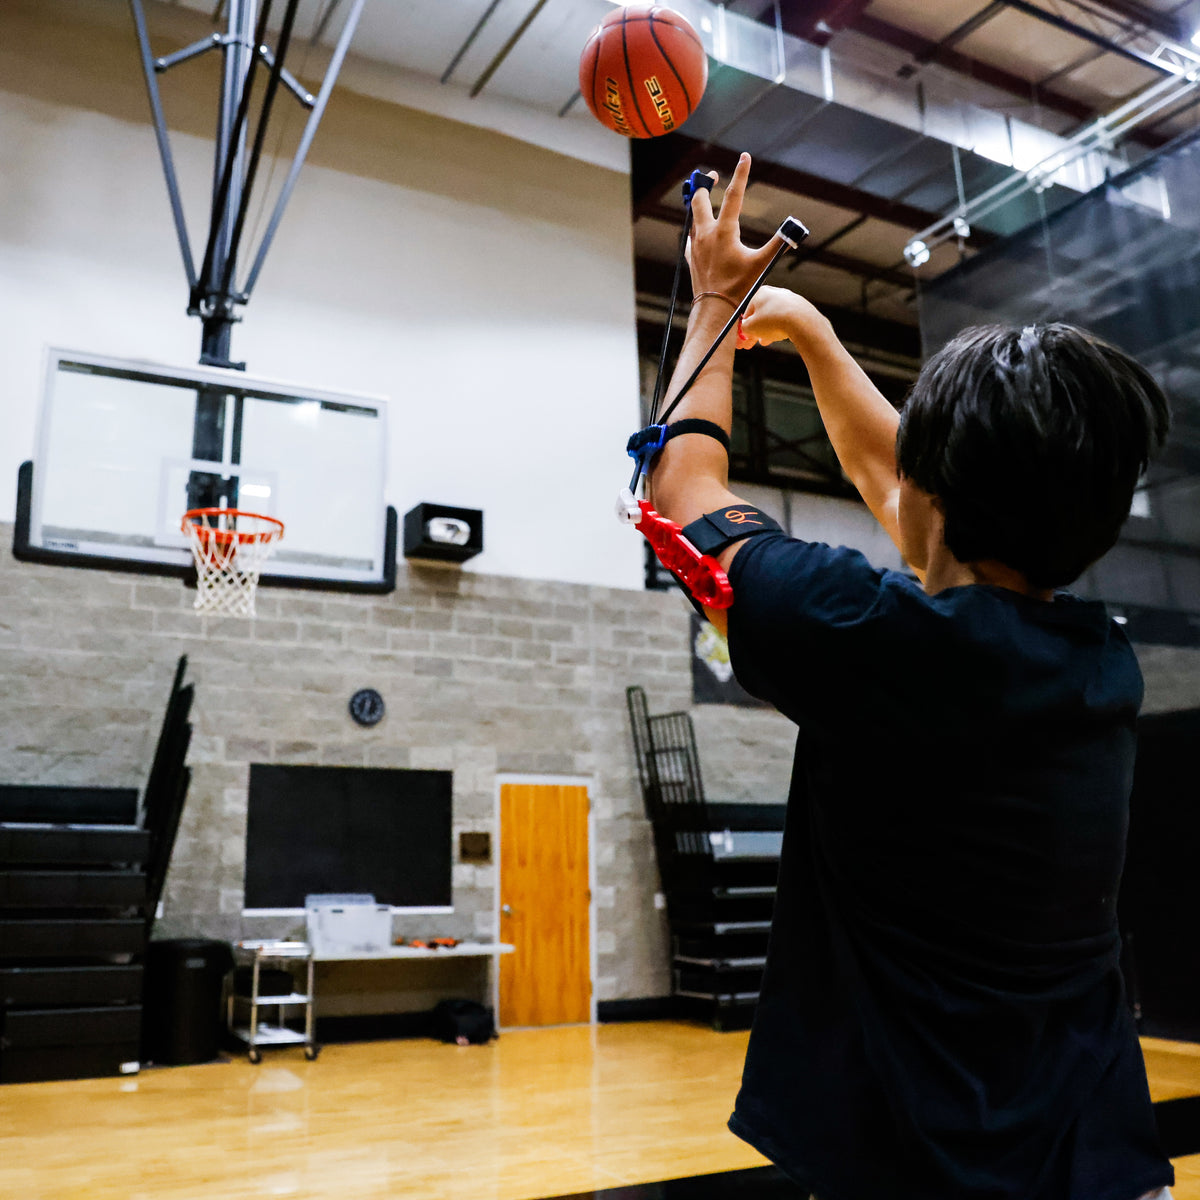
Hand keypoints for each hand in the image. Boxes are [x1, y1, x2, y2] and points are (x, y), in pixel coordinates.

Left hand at [686, 153, 783, 303]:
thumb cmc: (739, 288)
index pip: (734, 195)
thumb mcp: (762, 264)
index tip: (744, 156)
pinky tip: (700, 228)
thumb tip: (796, 229)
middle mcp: (706, 234)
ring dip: (699, 203)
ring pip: (692, 215)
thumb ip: (779, 243)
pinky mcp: (691, 257)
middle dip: (706, 183)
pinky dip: (695, 226)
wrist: (714, 309)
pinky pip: (690, 235)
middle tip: (714, 175)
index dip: (741, 173)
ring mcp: (696, 245)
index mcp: (724, 231)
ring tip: (707, 196)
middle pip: (700, 199)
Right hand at [739, 285, 828, 349]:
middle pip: (760, 315)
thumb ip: (744, 328)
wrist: (801, 321)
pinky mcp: (800, 308)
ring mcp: (789, 299)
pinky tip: (781, 336)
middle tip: (749, 346)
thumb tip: (745, 329)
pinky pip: (786, 319)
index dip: (742, 330)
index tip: (740, 342)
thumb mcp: (750, 327)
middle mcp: (775, 293)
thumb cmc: (772, 322)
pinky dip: (781, 328)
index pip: (747, 313)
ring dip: (767, 331)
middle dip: (754, 332)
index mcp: (760, 293)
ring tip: (765, 342)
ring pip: (773, 318)